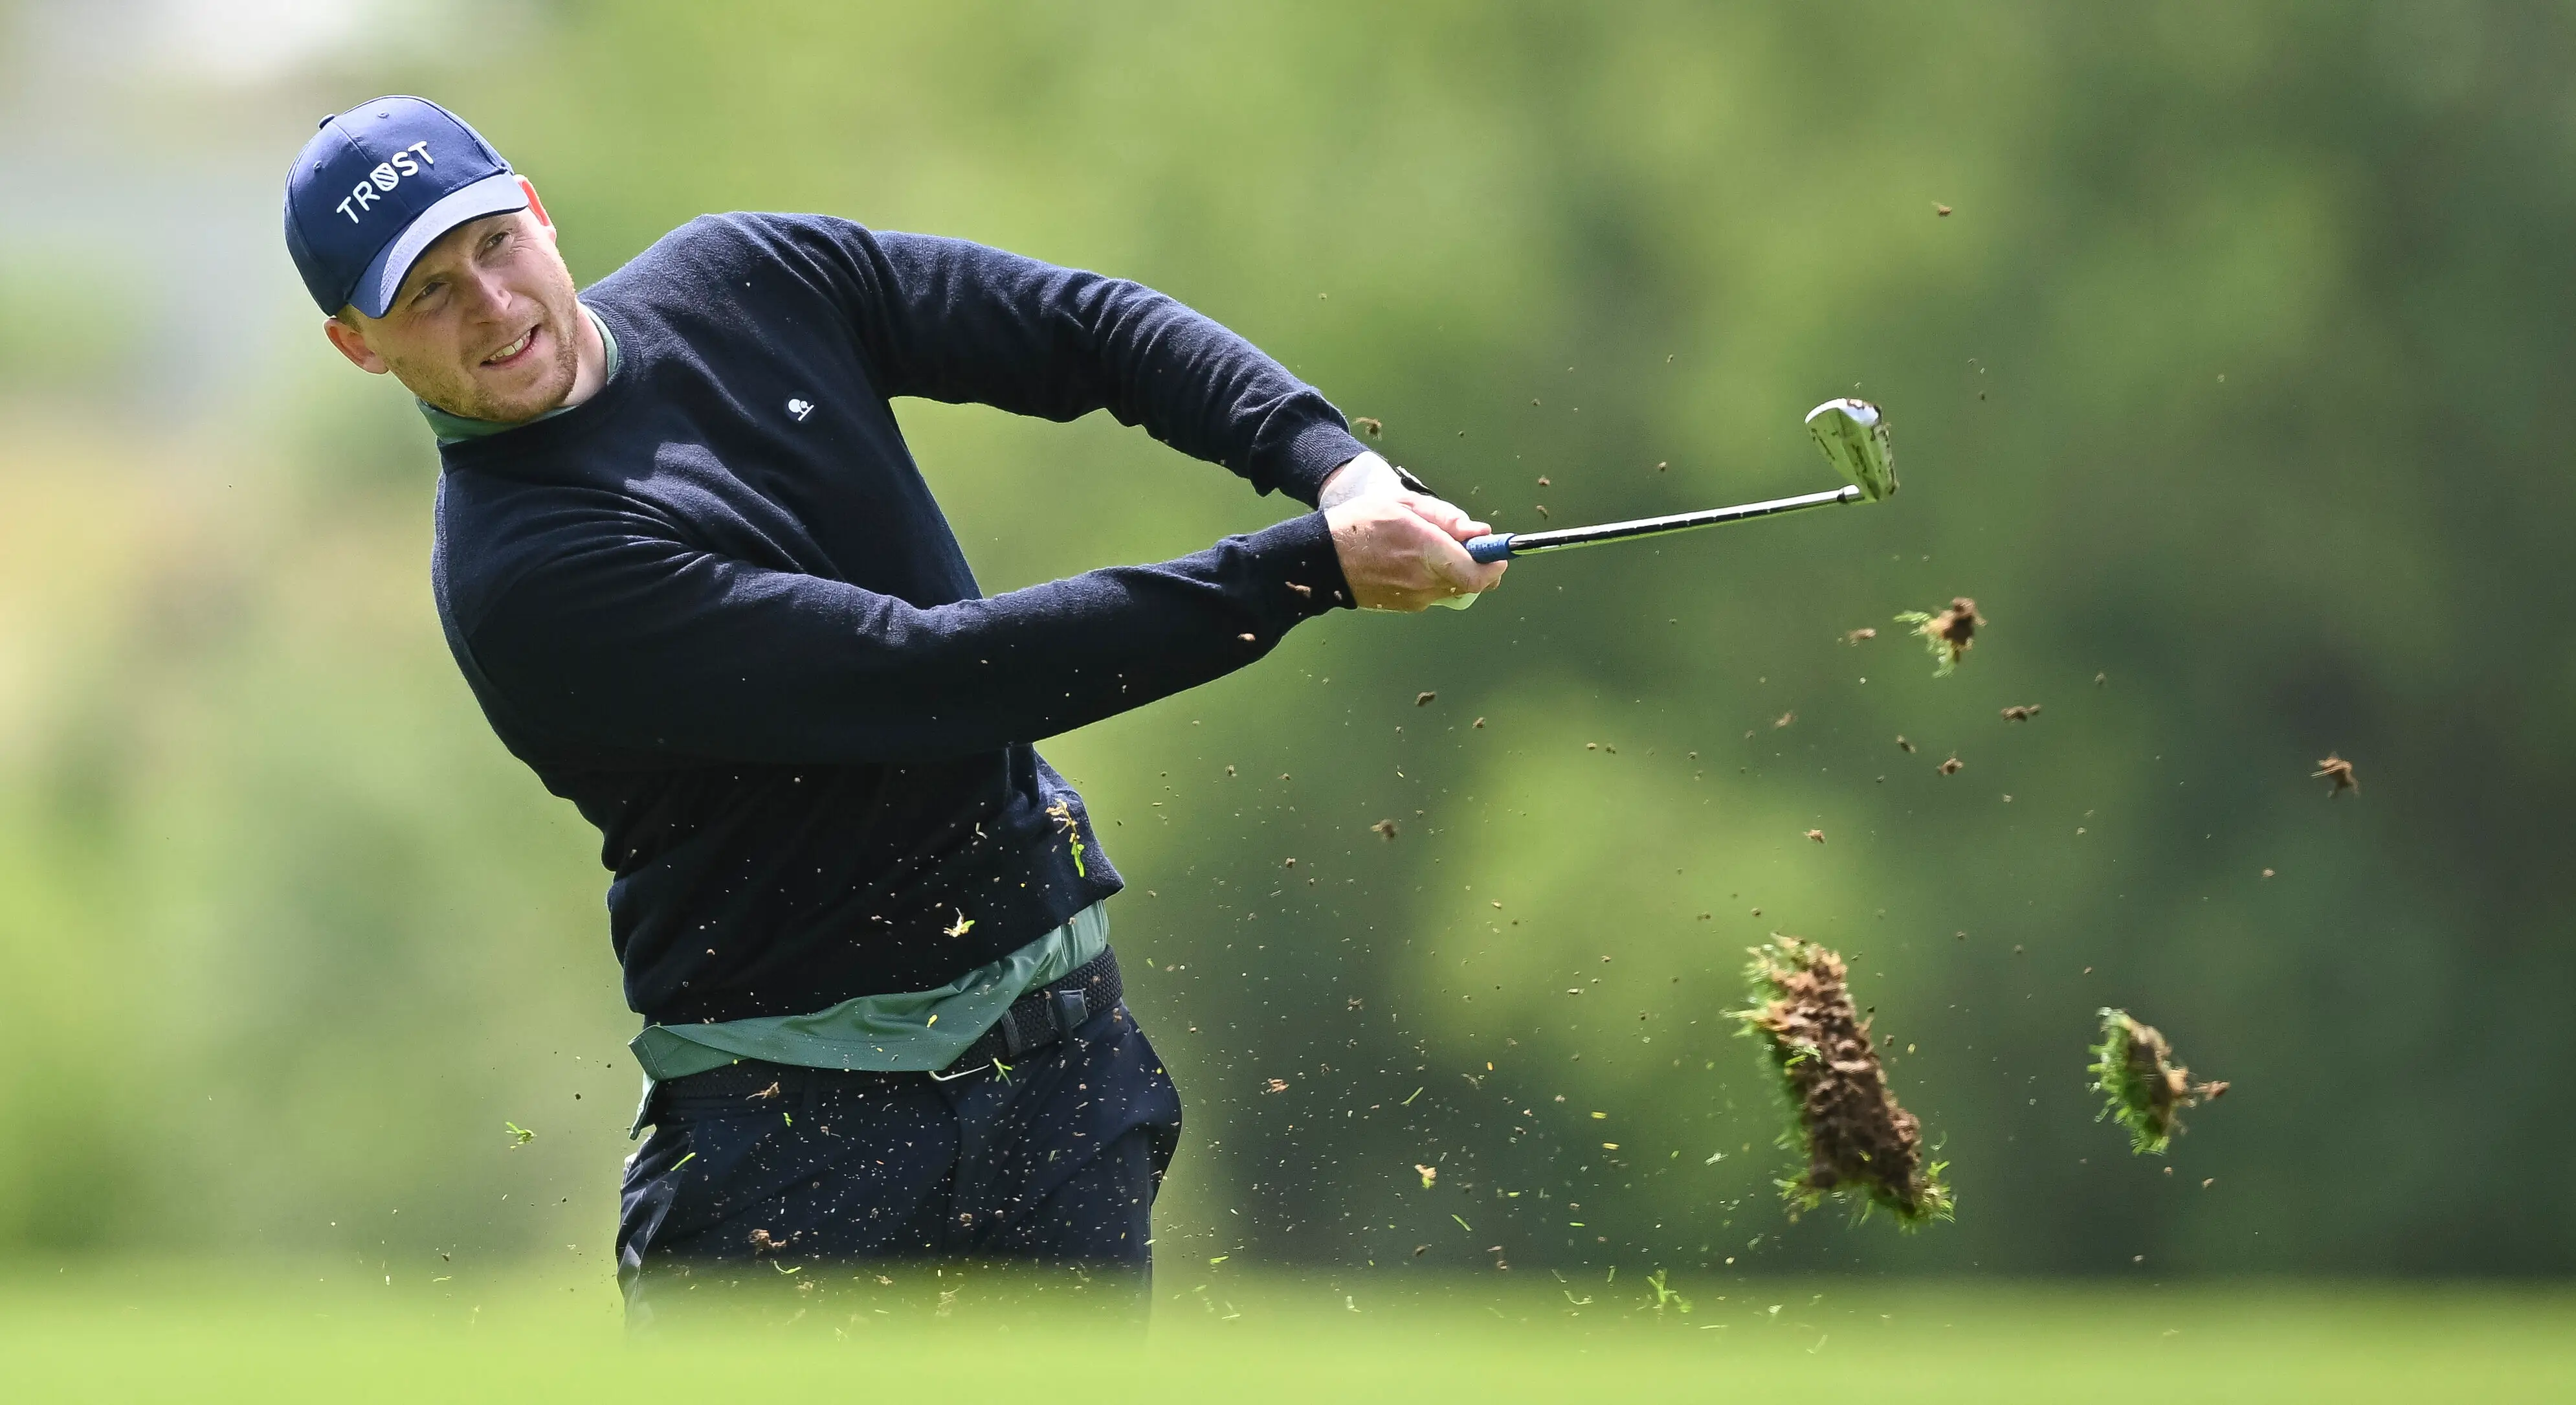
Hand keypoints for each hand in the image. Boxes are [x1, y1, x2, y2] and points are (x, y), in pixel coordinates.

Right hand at [1324, 491, 1506, 611]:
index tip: (1499, 553)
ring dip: (1457, 571)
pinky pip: (1435, 593)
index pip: (1479, 572)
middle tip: (1472, 547)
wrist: (1321, 560)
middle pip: (1473, 584)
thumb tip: (1479, 532)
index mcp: (1427, 552)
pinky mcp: (1406, 606)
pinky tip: (1415, 561)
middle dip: (1480, 566)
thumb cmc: (1360, 525)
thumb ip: (1445, 517)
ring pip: (1455, 588)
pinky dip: (1437, 578)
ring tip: (1434, 549)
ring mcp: (1416, 599)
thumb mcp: (1403, 504)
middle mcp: (1426, 581)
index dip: (1495, 564)